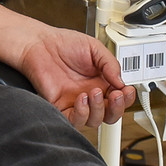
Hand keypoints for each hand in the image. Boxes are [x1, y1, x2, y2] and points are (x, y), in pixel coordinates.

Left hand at [17, 27, 135, 127]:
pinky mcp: (61, 107)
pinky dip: (82, 113)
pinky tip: (81, 99)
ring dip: (99, 109)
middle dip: (118, 108)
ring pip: (95, 120)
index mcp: (101, 82)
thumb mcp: (94, 48)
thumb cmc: (63, 44)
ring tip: (94, 92)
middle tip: (116, 95)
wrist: (39, 44)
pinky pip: (75, 121)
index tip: (127, 90)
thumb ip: (111, 64)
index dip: (127, 98)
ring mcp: (76, 102)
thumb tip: (122, 82)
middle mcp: (90, 94)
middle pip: (111, 114)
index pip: (120, 98)